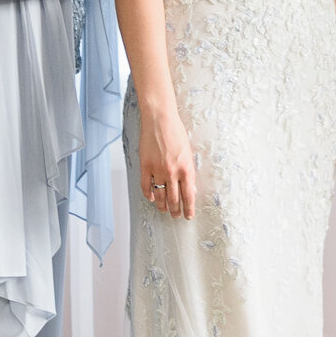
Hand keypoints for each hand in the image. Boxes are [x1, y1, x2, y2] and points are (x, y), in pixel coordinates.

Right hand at [138, 103, 197, 219]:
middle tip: (176, 216)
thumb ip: (188, 172)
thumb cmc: (176, 133)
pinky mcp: (145, 166)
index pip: (189, 196)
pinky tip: (152, 199)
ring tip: (164, 211)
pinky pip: (146, 186)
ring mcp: (158, 170)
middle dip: (176, 210)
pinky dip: (149, 195)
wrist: (160, 120)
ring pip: (160, 196)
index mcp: (186, 169)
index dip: (189, 208)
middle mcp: (172, 172)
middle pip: (174, 199)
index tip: (188, 216)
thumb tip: (190, 188)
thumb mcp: (188, 153)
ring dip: (163, 206)